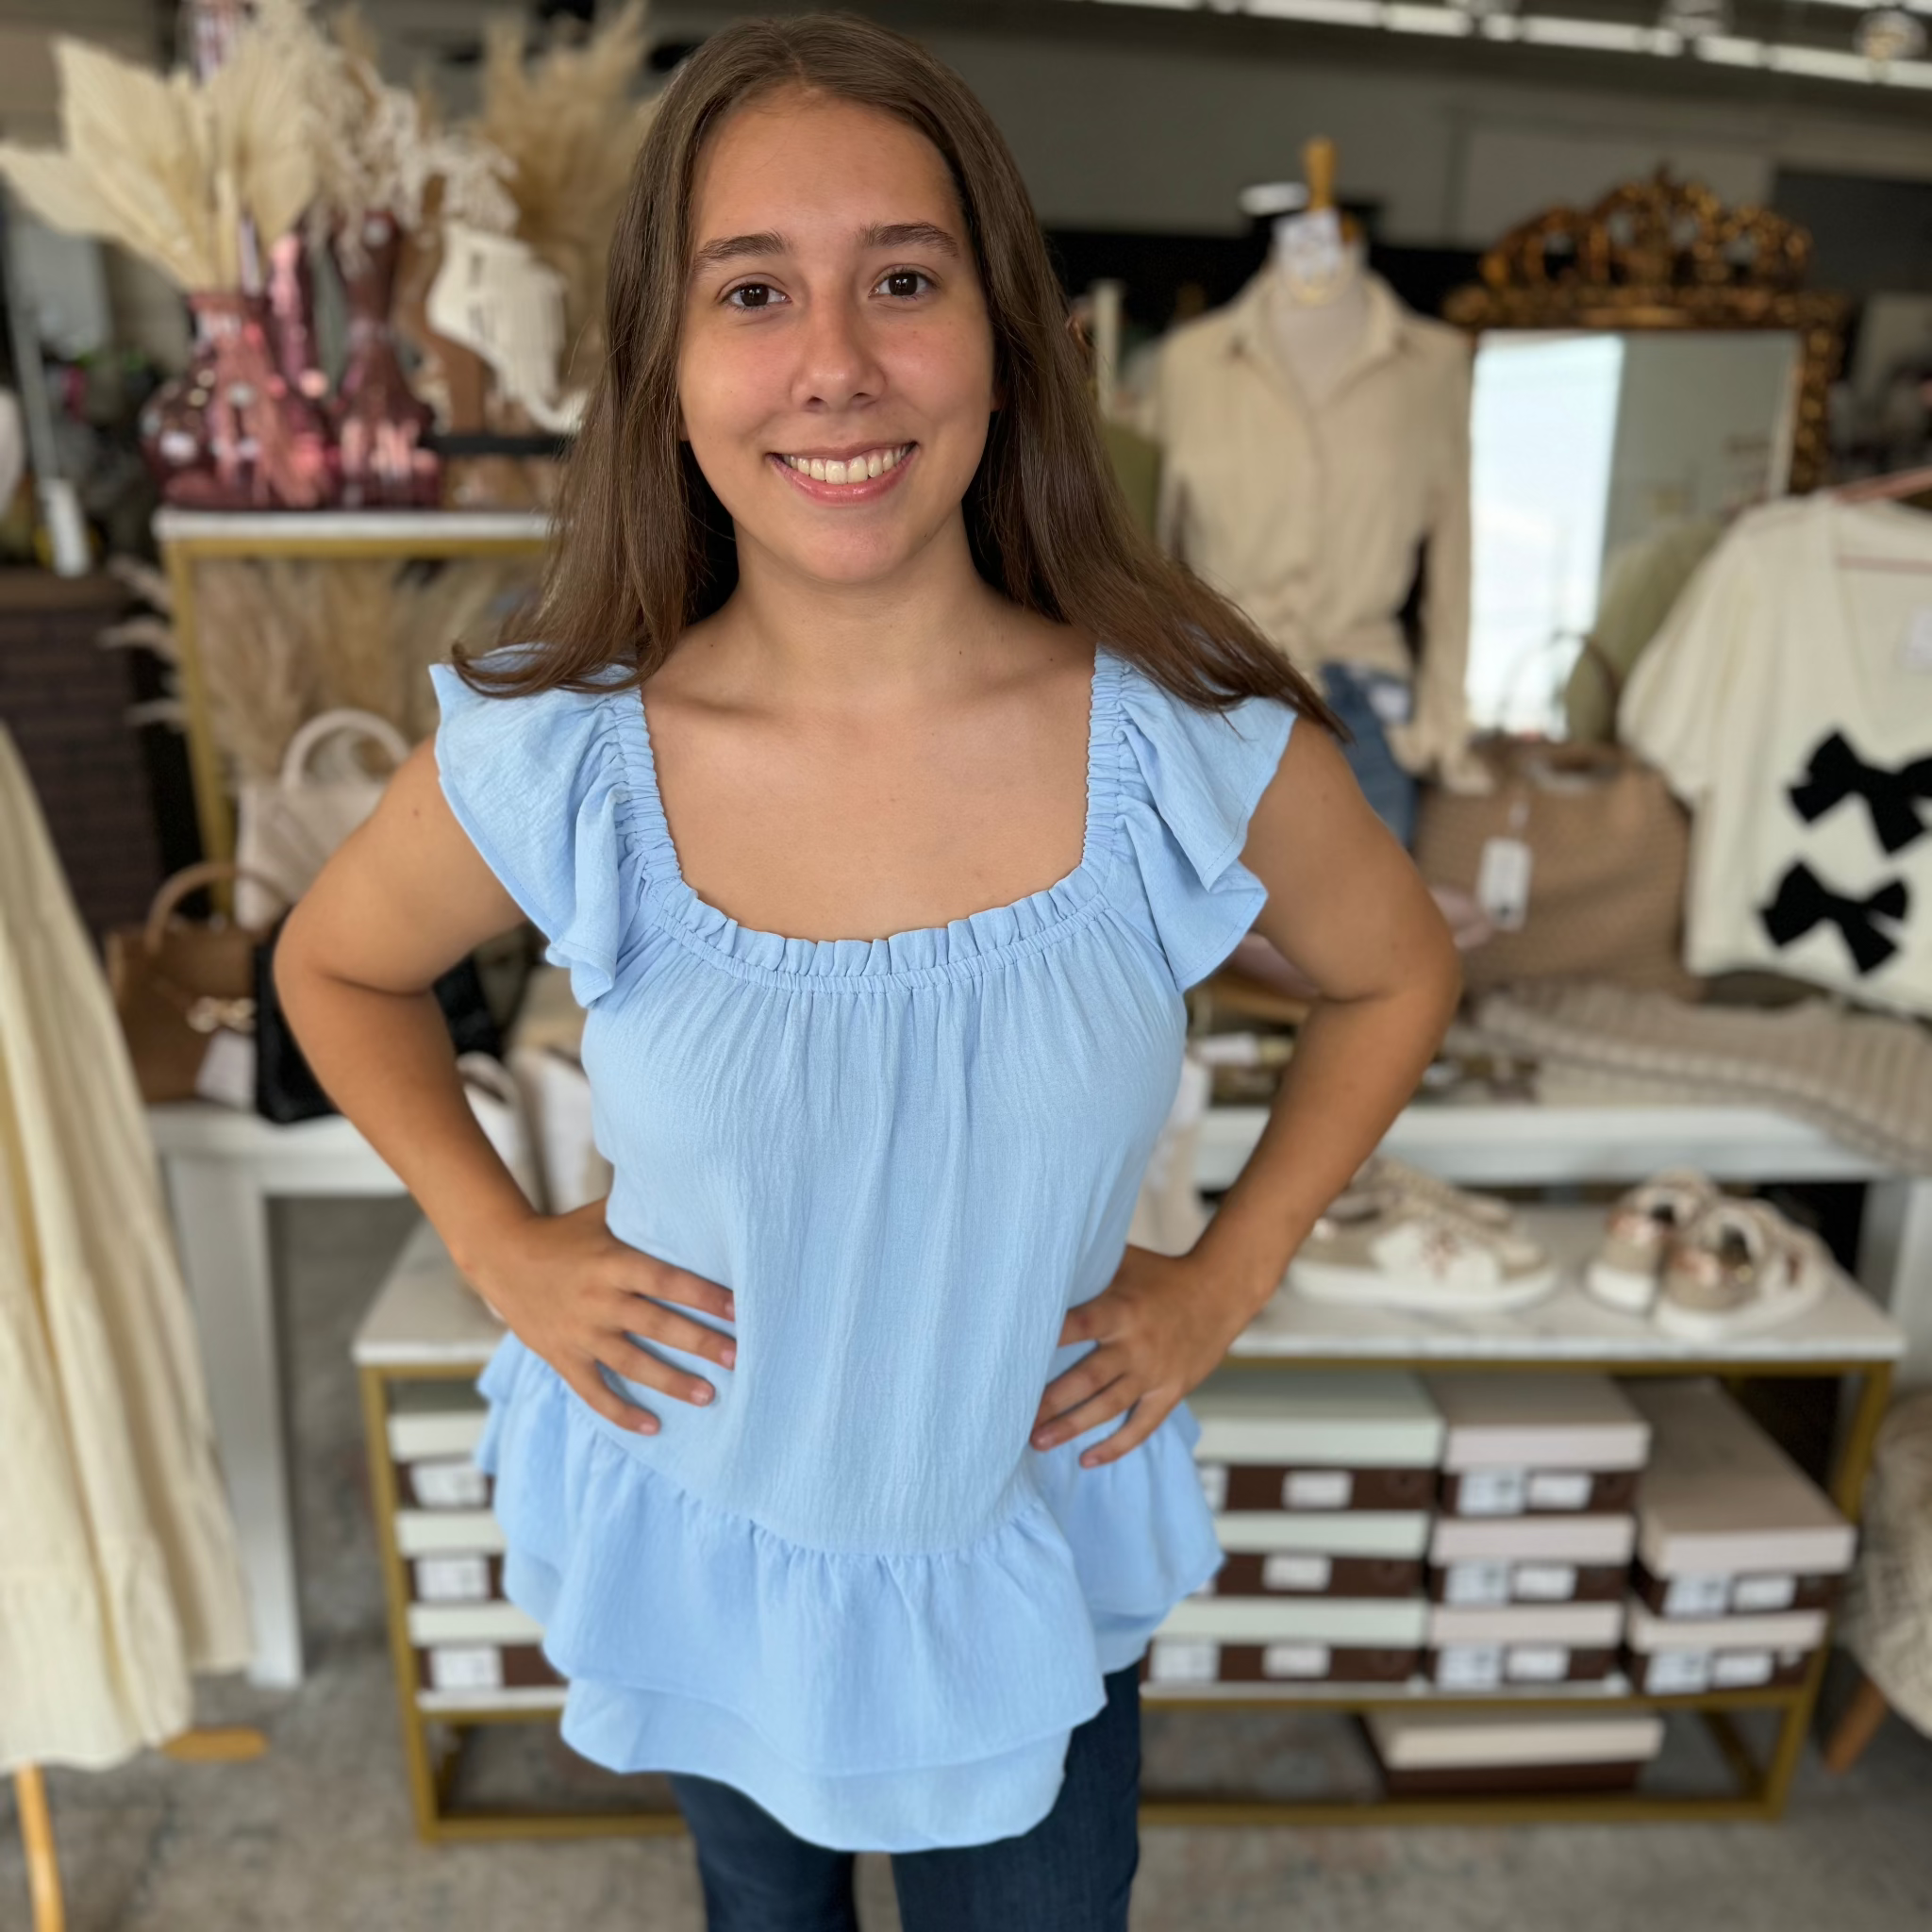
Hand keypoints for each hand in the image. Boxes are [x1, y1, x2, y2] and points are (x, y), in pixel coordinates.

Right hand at [469, 1199, 736, 1434]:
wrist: (501, 1256)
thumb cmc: (564, 1234)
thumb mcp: (602, 1216)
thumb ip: (642, 1211)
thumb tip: (693, 1187)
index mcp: (612, 1262)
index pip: (665, 1280)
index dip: (702, 1295)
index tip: (738, 1309)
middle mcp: (598, 1300)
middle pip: (656, 1325)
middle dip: (699, 1343)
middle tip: (737, 1359)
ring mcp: (579, 1332)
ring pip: (631, 1364)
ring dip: (671, 1382)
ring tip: (708, 1396)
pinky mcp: (562, 1356)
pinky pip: (594, 1392)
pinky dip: (621, 1412)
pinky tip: (652, 1426)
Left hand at [1029, 1245, 1247, 1469]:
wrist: (1220, 1294)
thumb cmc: (1162, 1275)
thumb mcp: (1124, 1261)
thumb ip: (1087, 1266)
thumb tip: (1040, 1258)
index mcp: (1121, 1309)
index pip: (1079, 1325)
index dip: (1049, 1339)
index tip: (1014, 1356)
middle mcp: (1136, 1344)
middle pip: (1088, 1378)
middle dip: (1051, 1401)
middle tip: (1015, 1419)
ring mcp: (1154, 1373)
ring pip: (1108, 1407)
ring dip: (1072, 1427)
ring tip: (1038, 1441)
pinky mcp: (1170, 1392)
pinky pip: (1141, 1426)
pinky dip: (1116, 1446)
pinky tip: (1087, 1459)